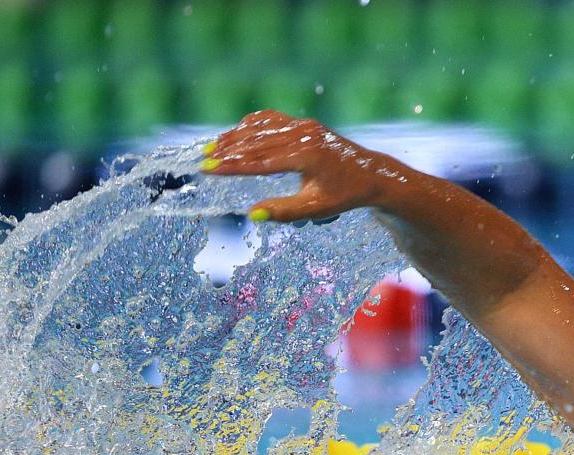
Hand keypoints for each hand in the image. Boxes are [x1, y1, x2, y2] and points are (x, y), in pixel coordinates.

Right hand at [201, 110, 400, 222]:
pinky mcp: (305, 124)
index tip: (208, 169)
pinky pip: (272, 120)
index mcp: (306, 156)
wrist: (370, 175)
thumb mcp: (315, 208)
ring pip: (262, 128)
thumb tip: (252, 215)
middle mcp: (304, 136)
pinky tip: (236, 133)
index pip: (260, 161)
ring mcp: (304, 126)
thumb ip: (284, 211)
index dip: (232, 166)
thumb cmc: (343, 196)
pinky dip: (252, 125)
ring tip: (213, 147)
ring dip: (236, 137)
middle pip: (257, 142)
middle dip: (228, 151)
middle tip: (203, 159)